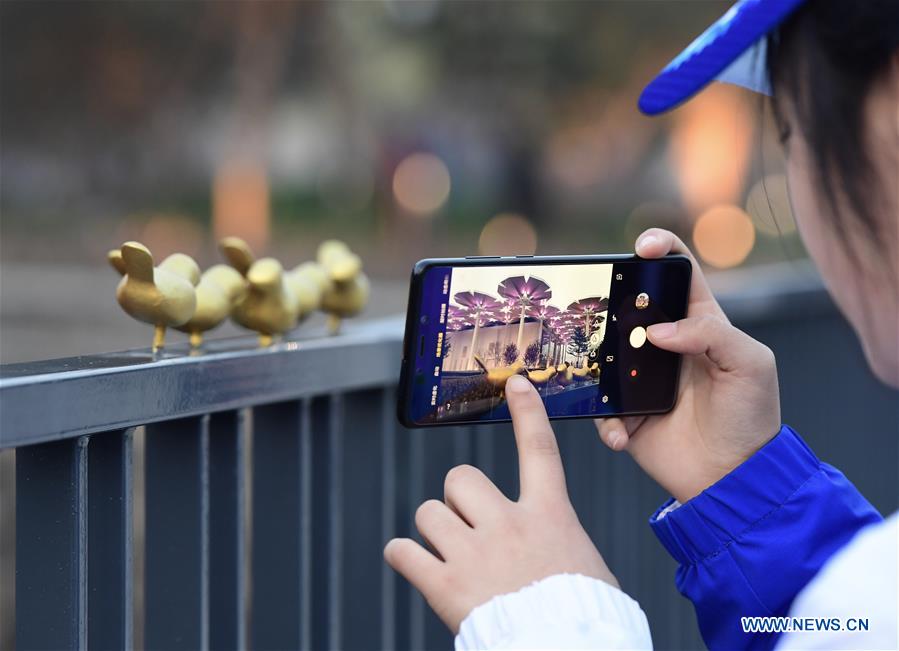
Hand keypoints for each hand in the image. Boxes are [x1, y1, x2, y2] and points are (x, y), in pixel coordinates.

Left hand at [385, 374, 616, 632]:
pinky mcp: (446, 585)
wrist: (565, 650)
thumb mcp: (583, 562)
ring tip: (447, 553)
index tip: (516, 386)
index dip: (527, 413)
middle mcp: (508, 525)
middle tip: (467, 524)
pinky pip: (402, 553)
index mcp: (549, 516)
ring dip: (433, 530)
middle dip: (457, 499)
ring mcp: (474, 553)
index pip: (538, 450)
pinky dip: (403, 557)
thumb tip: (543, 539)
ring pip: (427, 512)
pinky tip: (413, 564)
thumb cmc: (585, 615)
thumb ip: (556, 537)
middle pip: (460, 478)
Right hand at [595, 228, 780, 502]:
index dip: (659, 249)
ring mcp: (640, 377)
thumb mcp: (751, 364)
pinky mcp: (624, 411)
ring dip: (598, 363)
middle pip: (628, 305)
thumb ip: (712, 333)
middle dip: (611, 301)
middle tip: (605, 312)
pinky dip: (607, 420)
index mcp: (699, 322)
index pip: (677, 271)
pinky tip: (625, 433)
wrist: (732, 479)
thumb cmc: (750, 417)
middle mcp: (664, 343)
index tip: (642, 248)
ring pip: (604, 352)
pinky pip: (600, 406)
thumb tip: (656, 330)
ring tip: (610, 382)